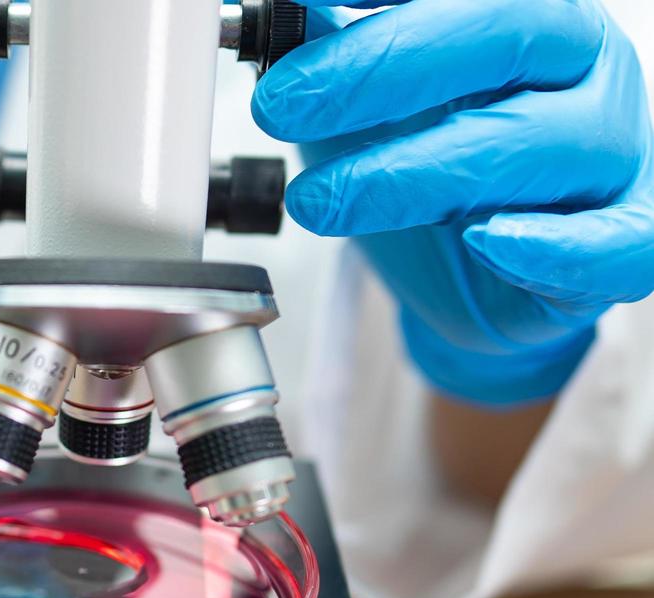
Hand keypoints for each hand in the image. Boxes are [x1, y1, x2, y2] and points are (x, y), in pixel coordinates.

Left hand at [252, 0, 653, 405]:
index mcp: (524, 13)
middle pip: (511, 30)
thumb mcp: (359, 105)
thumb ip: (326, 51)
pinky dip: (556, 246)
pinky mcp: (625, 238)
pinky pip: (620, 240)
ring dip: (418, 173)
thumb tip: (272, 13)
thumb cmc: (425, 172)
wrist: (470, 277)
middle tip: (280, 105)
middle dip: (381, 65)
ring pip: (544, 140)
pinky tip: (488, 240)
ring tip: (322, 202)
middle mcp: (580, 65)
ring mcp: (612, 148)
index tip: (304, 3)